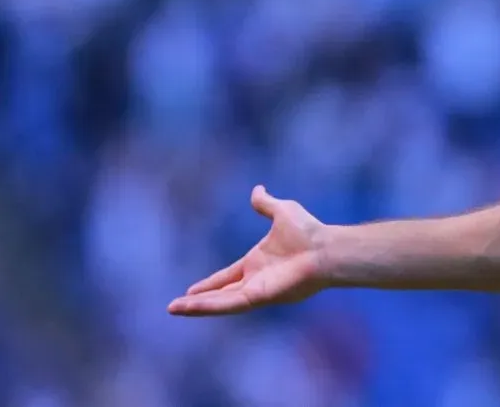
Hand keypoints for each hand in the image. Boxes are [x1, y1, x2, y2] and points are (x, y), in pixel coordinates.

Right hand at [168, 186, 326, 315]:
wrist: (325, 247)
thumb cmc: (309, 231)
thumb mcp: (282, 211)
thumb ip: (266, 203)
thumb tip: (257, 189)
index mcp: (257, 262)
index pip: (227, 276)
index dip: (210, 283)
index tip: (190, 289)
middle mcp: (256, 279)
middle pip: (221, 293)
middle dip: (199, 300)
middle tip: (175, 306)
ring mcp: (257, 290)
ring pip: (221, 302)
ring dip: (198, 307)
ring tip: (173, 310)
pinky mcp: (259, 297)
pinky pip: (229, 304)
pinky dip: (209, 306)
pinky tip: (190, 307)